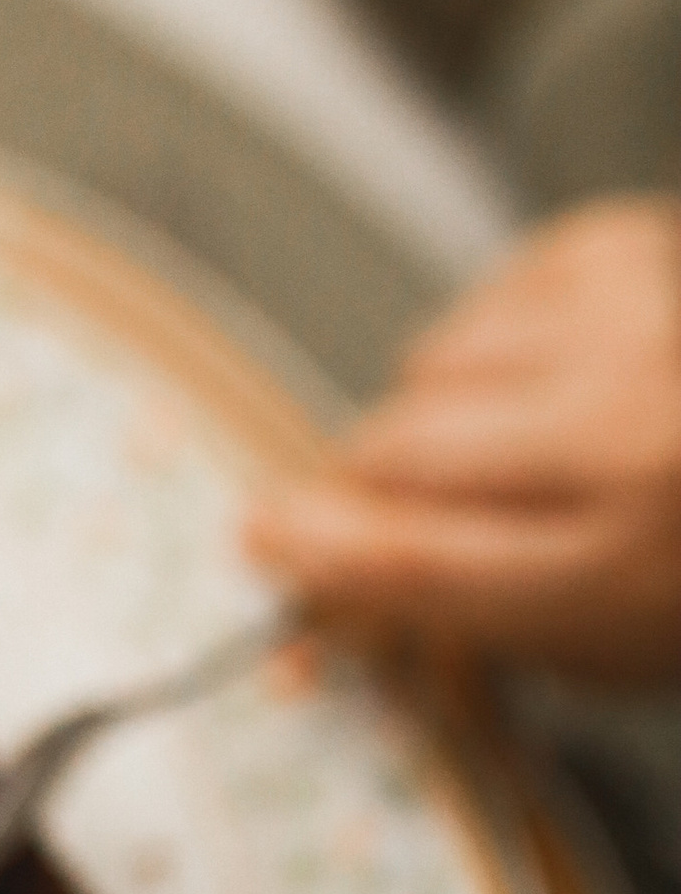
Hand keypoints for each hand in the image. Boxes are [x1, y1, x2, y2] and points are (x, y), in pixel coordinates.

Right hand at [246, 199, 680, 686]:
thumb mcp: (623, 644)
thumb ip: (479, 623)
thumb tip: (323, 580)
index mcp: (627, 567)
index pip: (417, 562)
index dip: (322, 555)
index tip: (266, 539)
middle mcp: (626, 435)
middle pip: (398, 452)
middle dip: (372, 485)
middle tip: (393, 504)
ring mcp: (627, 326)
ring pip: (427, 365)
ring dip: (448, 409)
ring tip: (528, 439)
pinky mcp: (625, 249)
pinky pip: (481, 299)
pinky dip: (502, 341)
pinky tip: (570, 372)